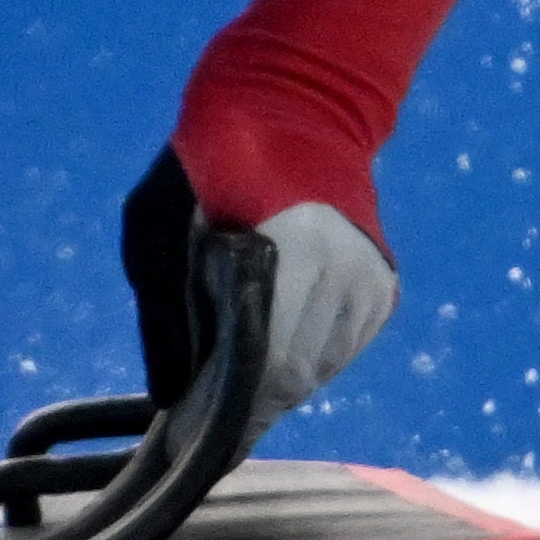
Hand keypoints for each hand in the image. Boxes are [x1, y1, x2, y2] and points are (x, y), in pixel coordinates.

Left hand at [120, 146, 397, 441]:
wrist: (294, 103)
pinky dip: (305, 359)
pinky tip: (271, 341)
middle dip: (243, 405)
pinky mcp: (384, 286)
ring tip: (226, 379)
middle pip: (295, 376)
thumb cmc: (205, 164)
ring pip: (320, 371)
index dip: (222, 407)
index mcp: (298, 248)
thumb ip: (161, 314)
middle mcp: (348, 267)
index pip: (268, 361)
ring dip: (274, 382)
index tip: (179, 436)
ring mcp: (371, 278)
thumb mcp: (155, 225)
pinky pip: (341, 352)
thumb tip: (169, 397)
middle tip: (194, 424)